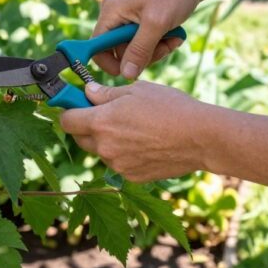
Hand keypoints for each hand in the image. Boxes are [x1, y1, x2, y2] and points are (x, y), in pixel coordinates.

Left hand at [59, 81, 208, 181]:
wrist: (200, 138)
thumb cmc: (170, 108)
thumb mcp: (136, 90)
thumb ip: (105, 93)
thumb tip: (87, 92)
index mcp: (101, 122)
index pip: (67, 121)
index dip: (69, 111)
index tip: (77, 105)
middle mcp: (104, 147)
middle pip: (80, 138)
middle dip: (86, 126)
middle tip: (106, 114)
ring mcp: (118, 164)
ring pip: (100, 151)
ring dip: (106, 140)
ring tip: (133, 128)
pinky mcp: (132, 176)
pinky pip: (118, 163)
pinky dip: (124, 154)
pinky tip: (144, 143)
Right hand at [93, 0, 211, 78]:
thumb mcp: (156, 24)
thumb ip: (139, 50)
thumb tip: (126, 75)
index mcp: (111, 11)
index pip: (98, 46)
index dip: (110, 63)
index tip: (131, 72)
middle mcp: (116, 13)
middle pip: (120, 50)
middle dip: (143, 55)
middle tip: (164, 49)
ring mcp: (130, 15)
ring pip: (136, 47)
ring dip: (156, 49)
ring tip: (173, 39)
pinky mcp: (144, 17)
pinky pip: (147, 39)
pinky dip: (161, 42)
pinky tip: (175, 35)